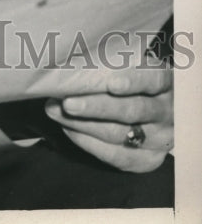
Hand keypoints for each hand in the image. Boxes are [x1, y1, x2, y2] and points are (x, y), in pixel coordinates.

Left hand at [45, 64, 172, 171]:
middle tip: (67, 102)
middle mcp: (167, 112)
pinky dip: (88, 142)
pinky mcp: (147, 160)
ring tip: (55, 112)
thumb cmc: (132, 77)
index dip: (133, 82)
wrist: (152, 106)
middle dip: (96, 107)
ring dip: (84, 124)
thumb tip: (75, 62)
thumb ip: (111, 63)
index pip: (153, 80)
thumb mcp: (130, 64)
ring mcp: (159, 139)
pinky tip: (68, 129)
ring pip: (119, 134)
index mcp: (166, 82)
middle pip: (132, 111)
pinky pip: (116, 156)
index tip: (111, 83)